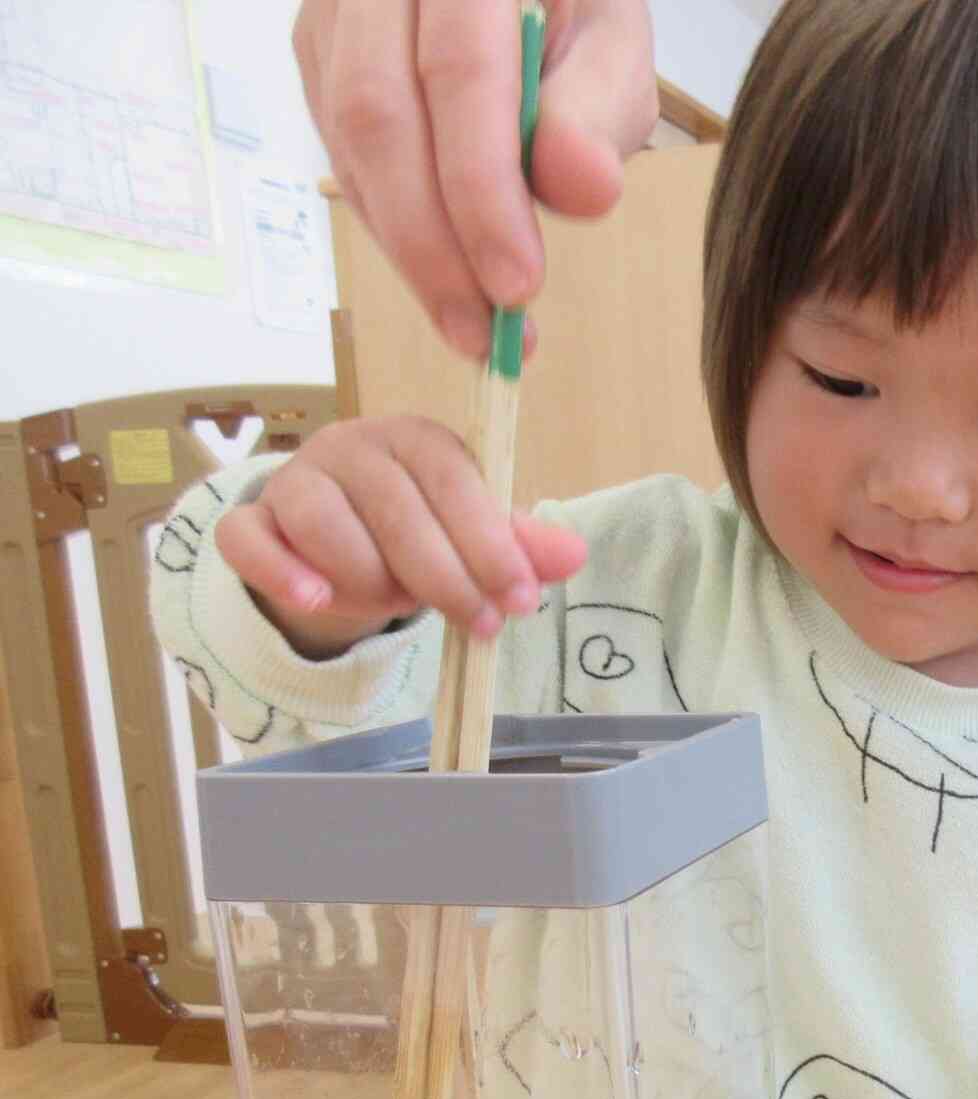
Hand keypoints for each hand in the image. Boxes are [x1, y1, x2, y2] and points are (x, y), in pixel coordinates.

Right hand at [215, 417, 586, 658]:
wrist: (334, 550)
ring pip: (325, 525)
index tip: (520, 598)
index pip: (453, 479)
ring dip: (369, 578)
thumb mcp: (472, 539)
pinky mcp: (251, 521)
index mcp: (416, 441)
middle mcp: (353, 448)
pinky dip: (281, 571)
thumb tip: (574, 555)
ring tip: (396, 608)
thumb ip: (517, 545)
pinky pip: (248, 539)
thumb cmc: (417, 536)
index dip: (489, 542)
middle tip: (479, 623)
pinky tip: (316, 599)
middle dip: (445, 575)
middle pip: (396, 508)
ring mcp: (296, 482)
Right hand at [294, 0, 657, 356]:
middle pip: (379, 115)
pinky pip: (343, 159)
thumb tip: (583, 187)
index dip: (482, 191)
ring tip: (472, 324)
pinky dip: (394, 231)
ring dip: (410, 253)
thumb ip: (598, 111)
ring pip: (350, 145)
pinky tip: (443, 272)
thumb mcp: (613, 48)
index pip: (460, 71)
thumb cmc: (572, 13)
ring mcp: (335, 12)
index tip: (517, 286)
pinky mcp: (319, 59)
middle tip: (485, 334)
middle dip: (433, 246)